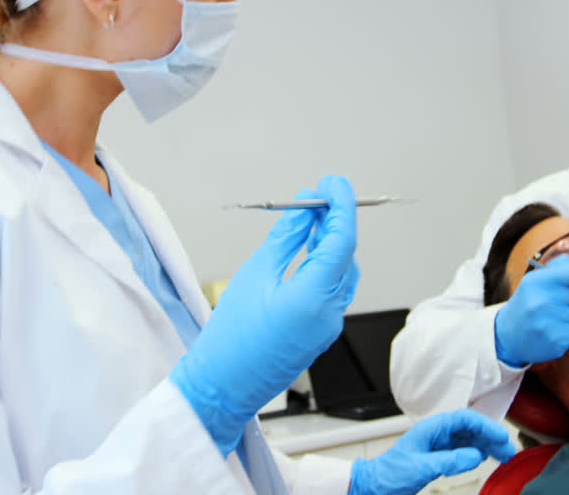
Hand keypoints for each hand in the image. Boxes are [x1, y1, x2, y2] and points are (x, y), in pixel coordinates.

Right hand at [170, 175, 358, 453]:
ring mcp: (329, 326)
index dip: (342, 204)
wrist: (222, 386)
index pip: (343, 238)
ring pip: (342, 271)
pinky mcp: (322, 333)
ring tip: (310, 218)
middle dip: (335, 220)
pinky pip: (333, 289)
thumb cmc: (230, 337)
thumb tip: (305, 210)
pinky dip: (325, 264)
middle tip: (315, 196)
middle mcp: (330, 312)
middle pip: (345, 254)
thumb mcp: (255, 274)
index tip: (332, 183)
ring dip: (330, 242)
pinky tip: (308, 250)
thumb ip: (285, 238)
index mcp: (314, 297)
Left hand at [348, 409, 514, 494]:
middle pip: (470, 429)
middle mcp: (436, 434)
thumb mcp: (422, 467)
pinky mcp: (437, 458)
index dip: (485, 426)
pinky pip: (462, 452)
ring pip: (468, 440)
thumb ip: (450, 461)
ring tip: (502, 456)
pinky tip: (484, 459)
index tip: (500, 437)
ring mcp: (437, 446)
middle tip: (508, 450)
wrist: (373, 487)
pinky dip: (475, 455)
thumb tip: (476, 455)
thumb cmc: (389, 474)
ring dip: (486, 446)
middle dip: (490, 437)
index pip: (464, 419)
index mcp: (431, 428)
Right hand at [494, 255, 568, 366]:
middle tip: (559, 303)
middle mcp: (541, 301)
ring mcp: (548, 322)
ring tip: (556, 317)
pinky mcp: (557, 340)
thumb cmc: (527, 304)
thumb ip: (557, 268)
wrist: (508, 336)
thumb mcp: (534, 281)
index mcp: (535, 282)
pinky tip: (561, 328)